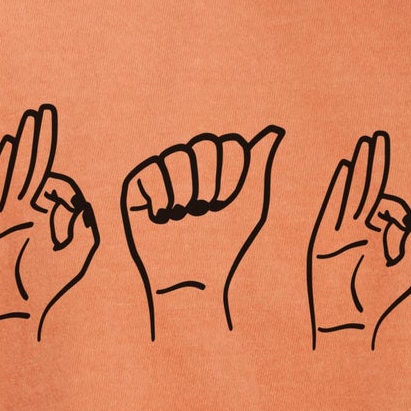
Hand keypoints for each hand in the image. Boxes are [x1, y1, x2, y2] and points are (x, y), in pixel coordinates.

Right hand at [0, 104, 98, 340]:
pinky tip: (10, 143)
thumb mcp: (78, 255)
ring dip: (25, 144)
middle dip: (40, 141)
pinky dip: (2, 167)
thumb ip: (87, 227)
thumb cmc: (47, 293)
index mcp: (44, 219)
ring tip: (34, 117)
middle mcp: (23, 212)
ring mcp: (3, 215)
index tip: (74, 215)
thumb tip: (84, 201)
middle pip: (33, 168)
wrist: (13, 319)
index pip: (55, 187)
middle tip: (46, 111)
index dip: (68, 193)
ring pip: (16, 172)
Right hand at [121, 125, 283, 337]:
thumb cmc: (223, 246)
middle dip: (210, 183)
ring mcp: (162, 175)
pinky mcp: (136, 188)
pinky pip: (150, 170)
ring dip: (186, 192)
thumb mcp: (250, 206)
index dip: (232, 174)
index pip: (229, 143)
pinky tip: (163, 218)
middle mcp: (189, 166)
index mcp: (216, 166)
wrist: (194, 279)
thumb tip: (275, 131)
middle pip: (203, 144)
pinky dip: (161, 197)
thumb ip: (260, 166)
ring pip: (177, 154)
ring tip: (184, 218)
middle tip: (206, 212)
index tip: (228, 204)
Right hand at [307, 130, 410, 348]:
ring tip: (365, 143)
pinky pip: (334, 207)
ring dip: (360, 167)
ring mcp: (341, 232)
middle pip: (369, 188)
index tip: (401, 230)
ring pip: (353, 191)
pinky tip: (347, 168)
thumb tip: (409, 221)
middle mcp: (360, 229)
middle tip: (379, 136)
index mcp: (380, 235)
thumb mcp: (410, 269)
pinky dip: (340, 188)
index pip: (388, 205)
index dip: (397, 209)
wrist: (347, 323)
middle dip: (375, 163)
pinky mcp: (325, 238)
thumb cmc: (380, 302)